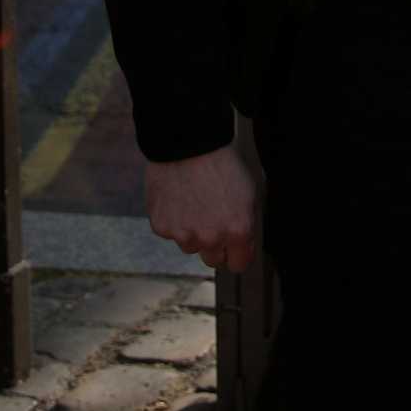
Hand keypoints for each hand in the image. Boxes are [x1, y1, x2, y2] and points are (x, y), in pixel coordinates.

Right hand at [145, 144, 259, 271]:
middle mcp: (210, 238)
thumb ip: (245, 225)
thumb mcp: (249, 193)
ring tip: (194, 203)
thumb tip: (243, 244)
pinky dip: (174, 221)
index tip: (234, 247)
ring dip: (193, 232)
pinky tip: (178, 199)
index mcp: (237, 231)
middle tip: (213, 219)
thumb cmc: (222, 164)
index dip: (237, 254)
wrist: (188, 145)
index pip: (239, 264)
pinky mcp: (162, 227)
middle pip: (213, 259)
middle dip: (215, 245)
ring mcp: (183, 235)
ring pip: (190, 246)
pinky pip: (170, 233)